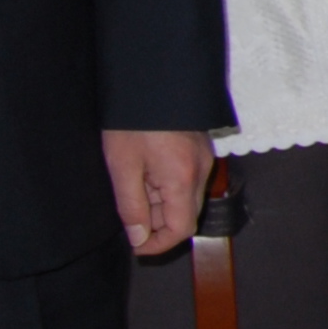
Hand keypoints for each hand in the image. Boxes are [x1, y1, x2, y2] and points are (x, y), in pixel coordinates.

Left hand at [103, 129, 216, 257]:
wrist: (153, 82)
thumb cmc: (134, 123)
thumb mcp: (123, 168)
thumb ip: (131, 207)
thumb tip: (138, 237)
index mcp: (183, 179)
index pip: (181, 229)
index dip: (158, 244)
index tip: (135, 246)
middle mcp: (201, 172)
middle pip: (186, 215)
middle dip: (158, 225)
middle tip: (128, 217)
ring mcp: (204, 160)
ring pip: (186, 199)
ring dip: (161, 206)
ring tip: (133, 190)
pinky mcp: (201, 150)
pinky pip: (187, 181)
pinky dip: (167, 189)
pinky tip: (146, 176)